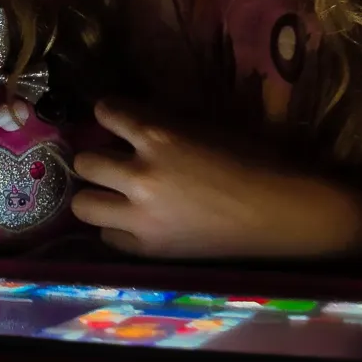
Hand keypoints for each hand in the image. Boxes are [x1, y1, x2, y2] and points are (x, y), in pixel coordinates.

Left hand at [69, 98, 361, 258]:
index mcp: (159, 136)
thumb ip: (163, 125)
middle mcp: (141, 175)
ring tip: (114, 194)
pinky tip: (136, 221)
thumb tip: (128, 123)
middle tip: (114, 160)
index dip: (108, 112)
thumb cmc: (253, 160)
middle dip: (98, 157)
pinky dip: (118, 226)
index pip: (106, 112)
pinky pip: (108, 236)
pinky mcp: (149, 249)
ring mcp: (141, 217)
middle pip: (84, 162)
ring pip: (82, 204)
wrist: (279, 212)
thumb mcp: (204, 128)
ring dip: (97, 194)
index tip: (114, 117)